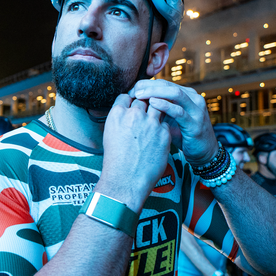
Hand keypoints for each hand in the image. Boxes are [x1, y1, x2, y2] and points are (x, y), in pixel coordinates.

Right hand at [96, 94, 170, 213]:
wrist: (126, 180)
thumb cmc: (115, 161)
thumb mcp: (109, 134)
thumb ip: (119, 119)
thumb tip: (125, 112)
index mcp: (117, 114)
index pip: (126, 96)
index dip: (131, 99)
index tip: (133, 104)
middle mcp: (134, 115)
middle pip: (143, 99)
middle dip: (145, 103)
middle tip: (145, 111)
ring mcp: (150, 124)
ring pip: (158, 106)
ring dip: (157, 111)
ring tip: (154, 120)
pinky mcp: (164, 134)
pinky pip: (165, 123)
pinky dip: (162, 127)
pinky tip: (158, 137)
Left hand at [129, 80, 217, 165]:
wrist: (203, 152)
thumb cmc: (182, 134)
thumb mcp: (169, 118)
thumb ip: (158, 108)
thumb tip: (135, 101)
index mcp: (186, 94)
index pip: (163, 83)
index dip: (146, 84)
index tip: (132, 90)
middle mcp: (193, 98)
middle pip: (167, 85)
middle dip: (148, 86)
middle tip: (133, 91)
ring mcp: (196, 109)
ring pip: (174, 93)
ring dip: (155, 92)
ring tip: (140, 95)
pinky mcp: (195, 123)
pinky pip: (179, 111)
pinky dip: (165, 106)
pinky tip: (153, 104)